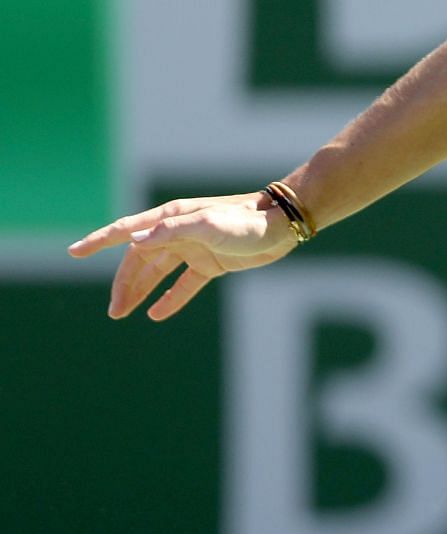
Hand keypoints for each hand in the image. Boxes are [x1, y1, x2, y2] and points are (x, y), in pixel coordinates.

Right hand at [68, 192, 300, 319]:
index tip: (74, 251)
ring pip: (158, 274)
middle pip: (140, 260)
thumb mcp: (209, 224)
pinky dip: (170, 299)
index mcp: (172, 218)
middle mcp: (178, 232)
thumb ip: (172, 231)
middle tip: (113, 311)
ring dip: (140, 292)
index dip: (99, 241)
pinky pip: (184, 284)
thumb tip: (134, 242)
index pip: (127, 230)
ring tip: (122, 313)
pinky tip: (156, 314)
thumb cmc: (248, 220)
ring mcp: (194, 248)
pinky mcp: (212, 263)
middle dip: (123, 284)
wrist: (284, 225)